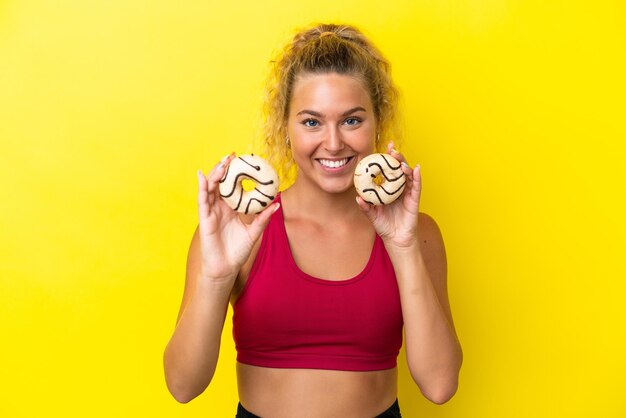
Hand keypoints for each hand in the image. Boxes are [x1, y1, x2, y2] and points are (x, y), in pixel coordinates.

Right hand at [197, 154, 278, 283]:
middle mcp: (220, 208)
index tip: (243, 160)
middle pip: (220, 183)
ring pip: (211, 188)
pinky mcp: (205, 219)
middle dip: (224, 168)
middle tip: (232, 155)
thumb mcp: (254, 232)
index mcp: (231, 209)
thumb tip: (277, 204)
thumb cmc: (237, 251)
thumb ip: (263, 218)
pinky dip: (202, 187)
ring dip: (215, 174)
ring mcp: (211, 212)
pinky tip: (202, 176)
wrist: (225, 269)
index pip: (232, 186)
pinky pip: (202, 200)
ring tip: (222, 162)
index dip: (236, 173)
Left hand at [356, 142, 420, 249]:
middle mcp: (399, 189)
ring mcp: (408, 194)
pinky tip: (415, 169)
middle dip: (397, 158)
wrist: (395, 240)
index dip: (388, 159)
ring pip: (408, 176)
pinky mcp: (414, 200)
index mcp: (389, 189)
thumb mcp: (372, 215)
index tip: (385, 147)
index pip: (389, 170)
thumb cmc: (385, 226)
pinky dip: (417, 177)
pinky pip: (416, 187)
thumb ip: (366, 207)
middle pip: (399, 169)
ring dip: (405, 166)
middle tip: (392, 150)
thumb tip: (358, 198)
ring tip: (401, 160)